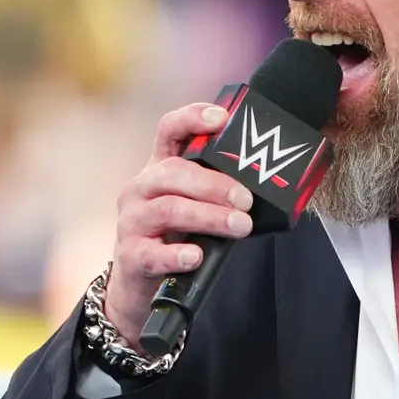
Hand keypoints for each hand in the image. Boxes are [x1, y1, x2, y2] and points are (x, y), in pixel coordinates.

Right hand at [103, 98, 256, 338]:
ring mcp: (132, 221)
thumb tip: (267, 185)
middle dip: (214, 184)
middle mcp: (140, 188)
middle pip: (173, 172)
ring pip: (169, 209)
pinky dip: (177, 254)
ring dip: (210, 216)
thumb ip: (218, 191)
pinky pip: (154, 253)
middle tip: (246, 200)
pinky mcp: (131, 255)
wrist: (140, 280)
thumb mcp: (194, 204)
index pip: (169, 130)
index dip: (192, 118)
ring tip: (240, 226)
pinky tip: (196, 256)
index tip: (221, 118)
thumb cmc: (176, 235)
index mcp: (159, 168)